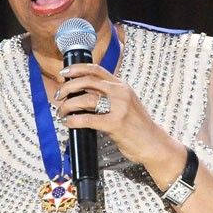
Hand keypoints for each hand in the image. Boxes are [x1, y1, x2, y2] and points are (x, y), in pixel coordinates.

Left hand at [54, 63, 185, 184]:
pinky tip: (68, 122)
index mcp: (122, 86)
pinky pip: (87, 119)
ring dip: (68, 105)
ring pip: (85, 99)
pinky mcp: (115, 124)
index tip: (64, 72)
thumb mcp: (126, 103)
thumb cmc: (137, 126)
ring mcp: (119, 108)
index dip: (77, 69)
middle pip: (87, 81)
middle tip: (59, 96)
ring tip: (62, 112)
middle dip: (67, 87)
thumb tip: (83, 93)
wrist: (153, 143)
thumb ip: (109, 95)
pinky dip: (73, 120)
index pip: (96, 70)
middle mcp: (120, 93)